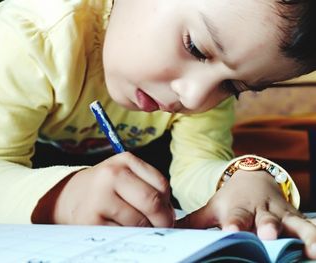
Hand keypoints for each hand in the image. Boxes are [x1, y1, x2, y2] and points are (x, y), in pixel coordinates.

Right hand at [35, 152, 173, 226]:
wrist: (69, 197)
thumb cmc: (105, 188)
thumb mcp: (126, 176)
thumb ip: (149, 188)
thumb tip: (170, 215)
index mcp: (124, 160)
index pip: (161, 184)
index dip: (168, 203)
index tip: (166, 213)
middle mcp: (111, 175)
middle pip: (152, 202)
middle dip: (163, 220)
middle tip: (162, 227)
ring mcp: (99, 197)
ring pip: (140, 222)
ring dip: (144, 229)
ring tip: (134, 225)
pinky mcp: (91, 221)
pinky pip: (124, 234)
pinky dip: (128, 235)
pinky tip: (120, 228)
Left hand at [175, 170, 315, 258]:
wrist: (253, 180)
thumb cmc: (231, 201)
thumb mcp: (212, 208)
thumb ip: (192, 222)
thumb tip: (166, 231)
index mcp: (238, 210)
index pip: (235, 218)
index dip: (234, 224)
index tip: (231, 231)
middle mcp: (261, 212)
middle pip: (266, 221)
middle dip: (268, 228)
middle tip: (268, 235)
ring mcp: (282, 215)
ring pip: (294, 224)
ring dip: (302, 234)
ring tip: (310, 248)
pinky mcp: (297, 218)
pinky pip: (311, 227)